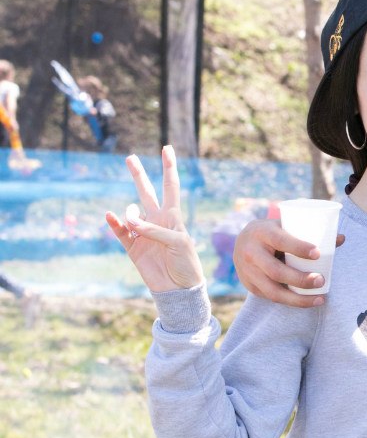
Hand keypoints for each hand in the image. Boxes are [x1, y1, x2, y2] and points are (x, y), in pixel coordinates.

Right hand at [104, 147, 203, 292]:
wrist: (178, 289)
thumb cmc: (186, 263)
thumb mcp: (178, 243)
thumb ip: (156, 230)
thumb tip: (130, 220)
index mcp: (173, 216)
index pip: (170, 186)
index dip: (169, 168)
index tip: (166, 148)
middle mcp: (156, 221)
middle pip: (146, 192)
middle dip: (138, 175)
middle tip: (130, 157)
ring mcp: (142, 233)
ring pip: (130, 213)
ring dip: (132, 215)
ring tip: (138, 227)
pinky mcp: (132, 247)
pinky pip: (120, 231)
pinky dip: (115, 224)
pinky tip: (111, 216)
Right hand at [231, 218, 336, 306]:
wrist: (242, 241)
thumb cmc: (273, 232)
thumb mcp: (286, 226)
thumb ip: (312, 232)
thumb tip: (342, 238)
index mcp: (262, 232)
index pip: (280, 241)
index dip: (298, 248)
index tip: (318, 253)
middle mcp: (251, 253)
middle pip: (276, 271)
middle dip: (300, 279)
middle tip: (321, 280)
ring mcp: (248, 272)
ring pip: (273, 291)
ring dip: (298, 299)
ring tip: (320, 299)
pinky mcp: (250, 286)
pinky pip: (271, 297)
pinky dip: (290, 301)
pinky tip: (306, 302)